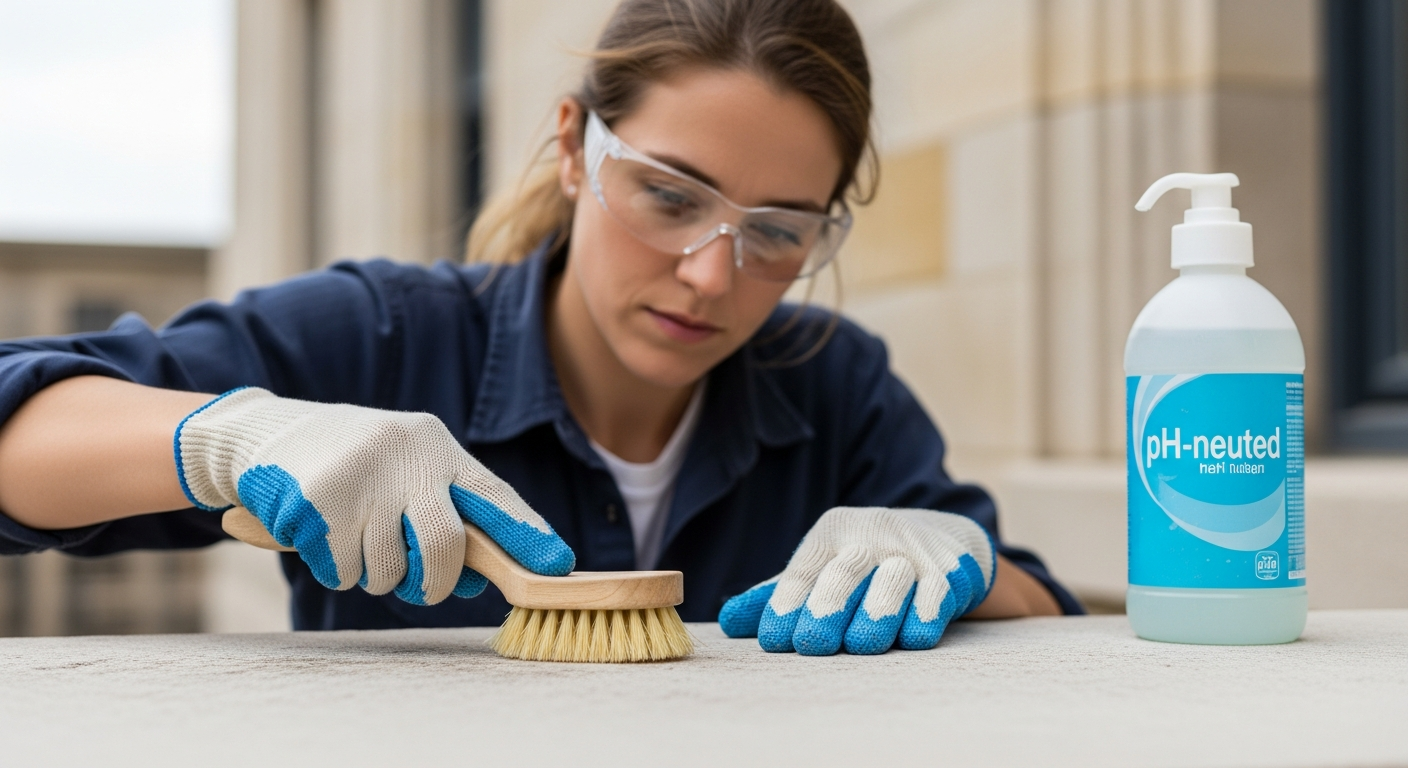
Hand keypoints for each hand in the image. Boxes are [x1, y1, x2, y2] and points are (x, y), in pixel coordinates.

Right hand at [174, 388, 574, 604]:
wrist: (263, 433)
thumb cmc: (350, 464)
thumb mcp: (403, 474)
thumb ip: (443, 518)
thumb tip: (474, 582)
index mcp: (434, 447)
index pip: (492, 497)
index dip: (526, 535)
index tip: (557, 567)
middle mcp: (404, 456)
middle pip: (444, 548)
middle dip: (434, 582)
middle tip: (422, 587)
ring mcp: (361, 477)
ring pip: (388, 571)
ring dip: (373, 573)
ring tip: (353, 535)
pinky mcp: (317, 504)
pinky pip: (343, 572)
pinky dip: (334, 567)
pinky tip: (321, 534)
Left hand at [718, 507, 993, 654]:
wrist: (944, 538)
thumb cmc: (867, 564)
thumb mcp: (822, 569)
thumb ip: (779, 596)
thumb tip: (727, 623)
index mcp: (831, 534)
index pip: (804, 571)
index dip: (786, 605)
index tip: (773, 639)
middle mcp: (870, 536)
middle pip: (845, 571)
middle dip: (829, 606)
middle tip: (813, 644)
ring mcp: (912, 551)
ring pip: (894, 580)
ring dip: (879, 612)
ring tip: (864, 644)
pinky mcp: (950, 569)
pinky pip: (939, 590)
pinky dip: (929, 612)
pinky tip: (917, 635)